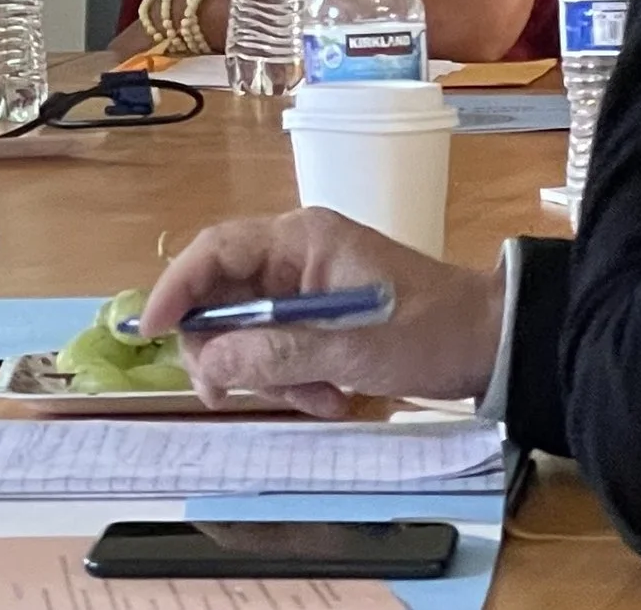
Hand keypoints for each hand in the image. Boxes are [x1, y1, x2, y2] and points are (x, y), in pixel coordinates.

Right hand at [136, 208, 502, 417]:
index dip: (175, 288)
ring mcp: (305, 284)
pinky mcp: (318, 315)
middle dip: (231, 352)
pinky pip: (279, 347)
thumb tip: (208, 366)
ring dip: (271, 375)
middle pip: (224, 297)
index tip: (150, 331)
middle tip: (235, 396)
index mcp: (298, 238)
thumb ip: (276, 354)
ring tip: (317, 400)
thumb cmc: (427, 332)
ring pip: (250, 331)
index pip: (214, 251)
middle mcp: (293, 253)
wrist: (490, 344)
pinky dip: (294, 379)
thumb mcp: (351, 349)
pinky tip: (331, 398)